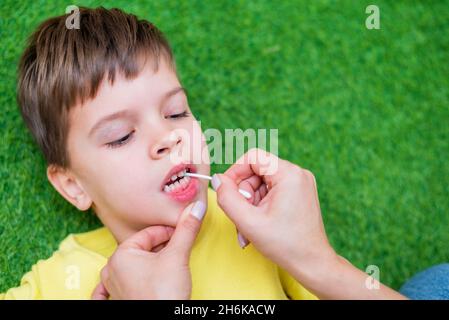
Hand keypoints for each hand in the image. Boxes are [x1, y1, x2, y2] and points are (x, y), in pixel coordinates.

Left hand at [91, 201, 205, 299]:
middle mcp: (112, 270)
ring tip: (165, 265)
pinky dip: (117, 284)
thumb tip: (196, 207)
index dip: (168, 232)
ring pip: (130, 266)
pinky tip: (118, 285)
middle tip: (178, 248)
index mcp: (121, 255)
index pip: (149, 234)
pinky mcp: (119, 301)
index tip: (182, 233)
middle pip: (141, 248)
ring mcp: (113, 287)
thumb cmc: (165, 294)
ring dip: (146, 262)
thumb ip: (186, 229)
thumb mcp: (178, 256)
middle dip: (160, 247)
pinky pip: (110, 289)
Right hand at [212, 148, 405, 298]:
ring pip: (262, 184)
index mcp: (289, 175)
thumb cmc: (286, 245)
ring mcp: (300, 184)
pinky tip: (258, 226)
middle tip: (240, 216)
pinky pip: (271, 192)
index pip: (253, 157)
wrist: (312, 264)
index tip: (226, 191)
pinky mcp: (299, 193)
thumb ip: (227, 198)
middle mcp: (298, 174)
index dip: (235, 172)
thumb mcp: (249, 222)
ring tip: (248, 228)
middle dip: (243, 194)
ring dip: (250, 204)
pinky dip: (260, 207)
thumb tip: (217, 180)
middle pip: (256, 172)